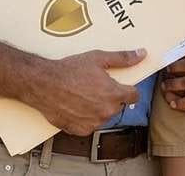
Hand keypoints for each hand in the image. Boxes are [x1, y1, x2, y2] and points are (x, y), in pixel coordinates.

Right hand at [25, 48, 144, 135]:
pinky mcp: (81, 130)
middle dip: (110, 97)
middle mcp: (106, 111)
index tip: (122, 86)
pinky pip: (90, 124)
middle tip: (95, 87)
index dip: (128, 89)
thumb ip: (122, 58)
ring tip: (83, 95)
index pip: (134, 96)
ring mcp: (94, 122)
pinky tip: (76, 106)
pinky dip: (85, 117)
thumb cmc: (69, 70)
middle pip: (117, 106)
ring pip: (103, 116)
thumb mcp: (98, 58)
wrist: (44, 84)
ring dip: (98, 108)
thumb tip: (141, 54)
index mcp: (114, 94)